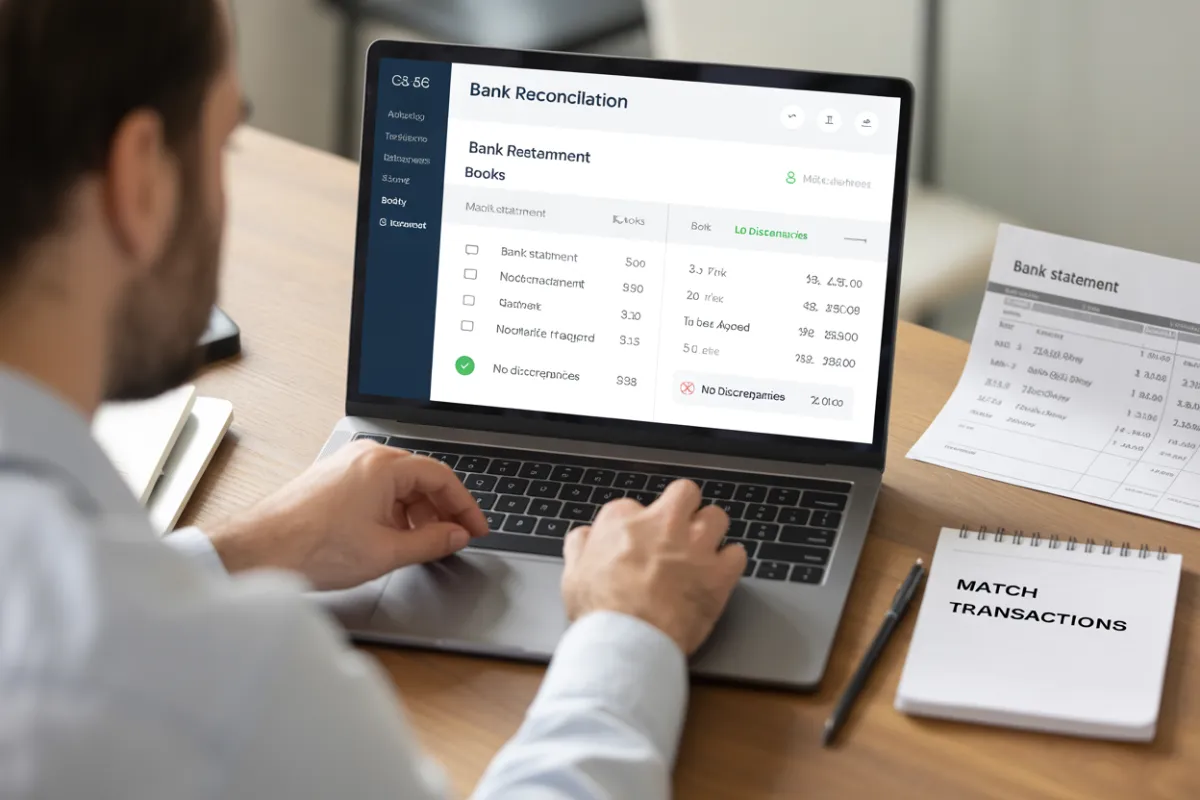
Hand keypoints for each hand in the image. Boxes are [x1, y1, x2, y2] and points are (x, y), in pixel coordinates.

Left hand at [207, 441, 488, 589]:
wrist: (257, 551)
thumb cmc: (312, 547)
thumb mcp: (386, 552)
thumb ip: (431, 542)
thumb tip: (455, 536)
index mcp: (383, 465)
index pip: (442, 477)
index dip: (465, 506)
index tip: (475, 529)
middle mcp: (365, 456)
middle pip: (421, 478)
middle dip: (441, 510)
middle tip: (454, 539)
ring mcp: (346, 465)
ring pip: (398, 484)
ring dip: (417, 512)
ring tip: (422, 544)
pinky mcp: (332, 479)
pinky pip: (376, 489)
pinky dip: (393, 511)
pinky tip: (392, 537)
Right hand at [561, 480, 745, 654]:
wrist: (629, 639)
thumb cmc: (600, 611)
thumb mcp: (572, 574)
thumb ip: (581, 547)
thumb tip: (584, 537)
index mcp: (623, 520)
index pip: (633, 506)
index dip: (636, 526)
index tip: (636, 543)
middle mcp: (663, 524)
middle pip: (684, 493)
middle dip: (683, 507)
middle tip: (678, 529)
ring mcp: (694, 546)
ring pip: (717, 517)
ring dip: (711, 531)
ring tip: (702, 550)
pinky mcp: (718, 573)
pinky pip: (737, 554)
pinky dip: (730, 563)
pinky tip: (719, 573)